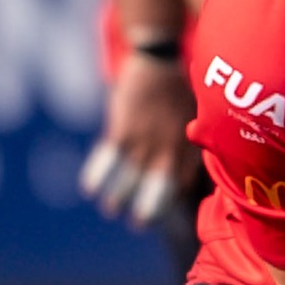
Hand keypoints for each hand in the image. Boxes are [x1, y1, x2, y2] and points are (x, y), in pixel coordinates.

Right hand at [80, 57, 196, 228]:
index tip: (160, 209)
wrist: (159, 59)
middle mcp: (167, 149)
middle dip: (148, 210)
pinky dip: (98, 176)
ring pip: (131, 179)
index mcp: (187, 146)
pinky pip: (109, 161)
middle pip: (158, 189)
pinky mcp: (123, 130)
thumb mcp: (194, 114)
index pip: (180, 183)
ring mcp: (145, 141)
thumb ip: (191, 141)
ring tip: (111, 211)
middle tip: (140, 225)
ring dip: (119, 197)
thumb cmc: (177, 85)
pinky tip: (89, 189)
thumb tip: (190, 166)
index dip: (169, 198)